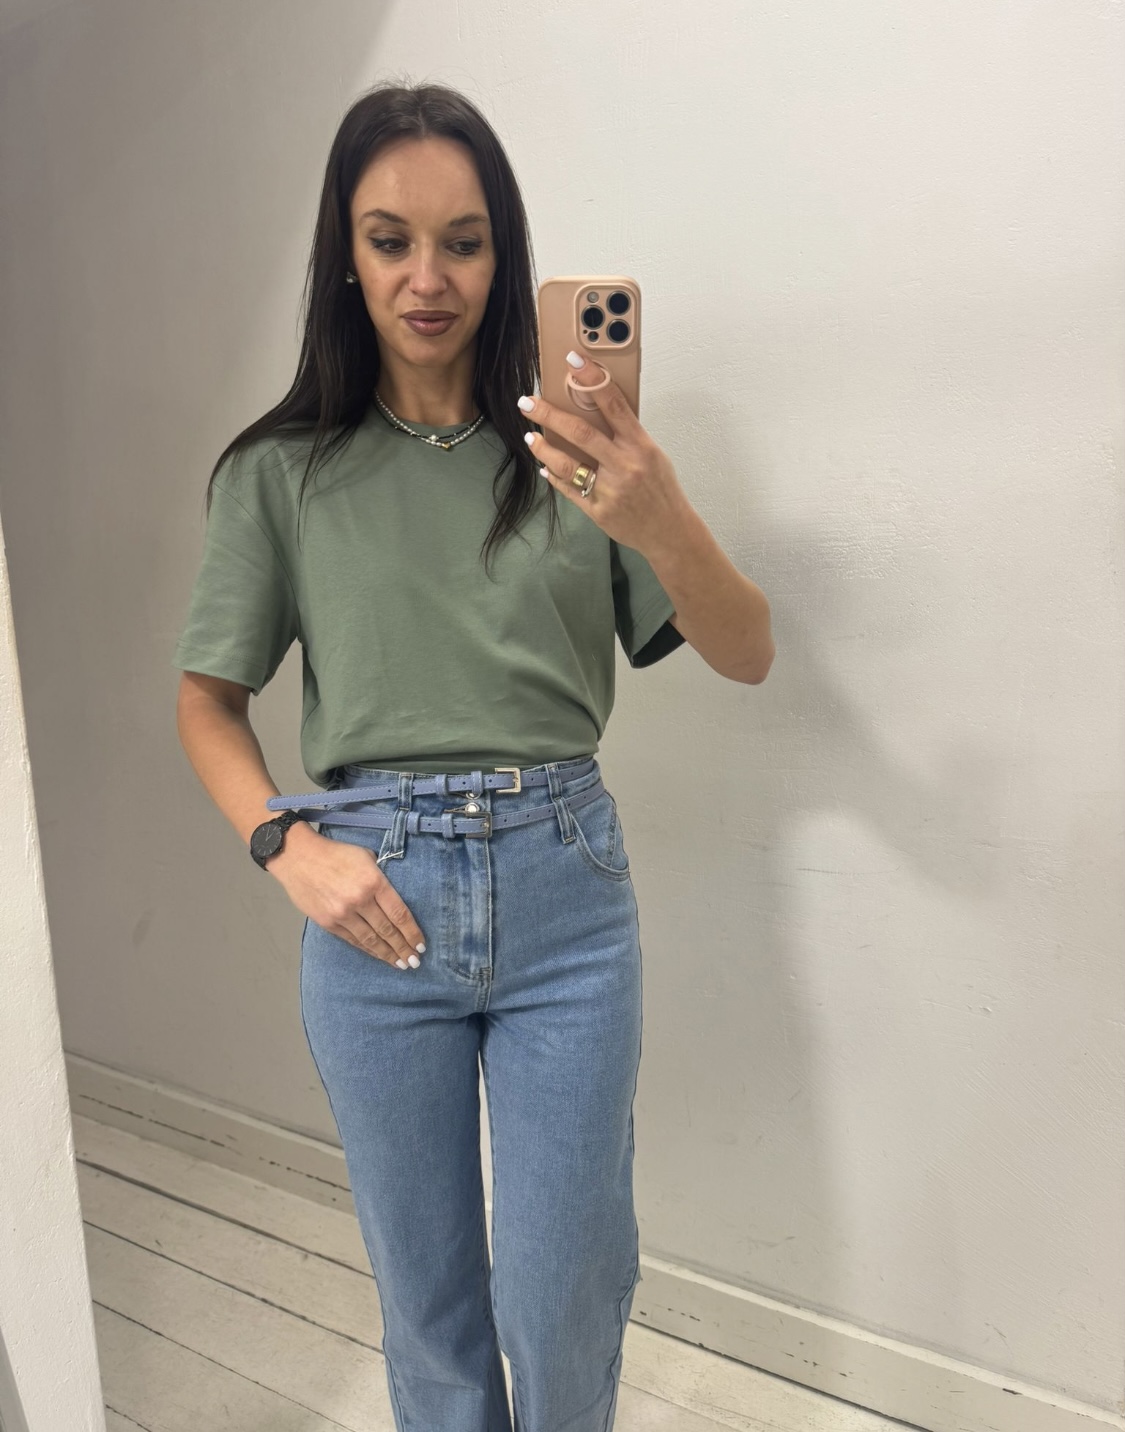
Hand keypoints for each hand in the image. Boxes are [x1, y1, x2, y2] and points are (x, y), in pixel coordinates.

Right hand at [268, 824, 426, 969]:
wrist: (298, 857)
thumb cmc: (335, 853)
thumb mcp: (366, 857)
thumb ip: (381, 879)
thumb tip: (393, 899)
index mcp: (374, 882)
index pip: (399, 914)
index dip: (412, 932)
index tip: (421, 944)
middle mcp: (360, 900)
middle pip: (388, 931)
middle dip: (404, 948)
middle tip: (416, 962)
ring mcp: (342, 914)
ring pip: (371, 940)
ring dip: (388, 954)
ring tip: (402, 964)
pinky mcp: (328, 923)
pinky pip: (353, 940)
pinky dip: (368, 949)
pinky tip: (378, 955)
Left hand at [516, 351, 691, 552]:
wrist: (670, 532)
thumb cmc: (662, 489)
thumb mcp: (653, 455)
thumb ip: (627, 436)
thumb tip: (595, 411)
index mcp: (640, 446)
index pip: (614, 404)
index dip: (592, 379)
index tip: (573, 361)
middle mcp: (624, 466)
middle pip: (580, 433)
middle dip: (549, 415)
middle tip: (527, 402)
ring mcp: (610, 490)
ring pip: (567, 464)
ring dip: (543, 448)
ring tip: (531, 436)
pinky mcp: (598, 511)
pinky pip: (569, 490)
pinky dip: (554, 476)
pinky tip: (545, 466)